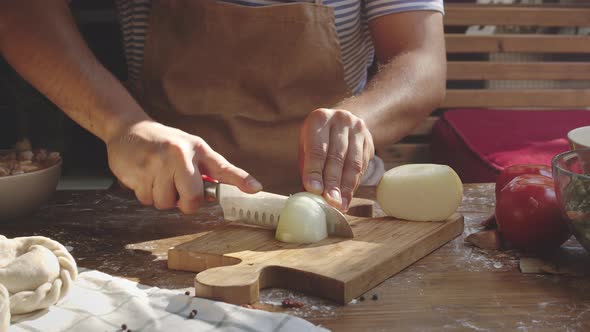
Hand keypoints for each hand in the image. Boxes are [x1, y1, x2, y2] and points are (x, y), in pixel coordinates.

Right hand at [106, 121, 261, 213]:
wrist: (128, 130)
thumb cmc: (166, 143)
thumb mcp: (194, 149)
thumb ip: (216, 170)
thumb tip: (249, 187)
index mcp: (197, 149)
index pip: (221, 167)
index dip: (240, 180)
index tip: (256, 189)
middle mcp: (178, 155)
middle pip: (191, 199)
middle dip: (185, 202)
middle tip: (178, 188)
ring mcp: (156, 164)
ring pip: (166, 203)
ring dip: (162, 197)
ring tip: (159, 178)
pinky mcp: (137, 173)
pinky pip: (147, 200)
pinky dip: (146, 194)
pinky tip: (145, 177)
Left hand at [299, 109, 373, 210]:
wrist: (343, 122)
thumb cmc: (319, 139)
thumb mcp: (307, 145)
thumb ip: (308, 167)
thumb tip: (309, 194)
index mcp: (319, 119)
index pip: (317, 148)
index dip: (315, 171)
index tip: (313, 190)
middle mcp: (340, 120)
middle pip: (337, 156)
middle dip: (333, 182)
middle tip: (330, 202)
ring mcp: (357, 129)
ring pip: (353, 163)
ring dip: (346, 187)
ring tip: (339, 205)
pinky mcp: (369, 141)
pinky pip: (362, 166)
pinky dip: (354, 185)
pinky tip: (347, 198)